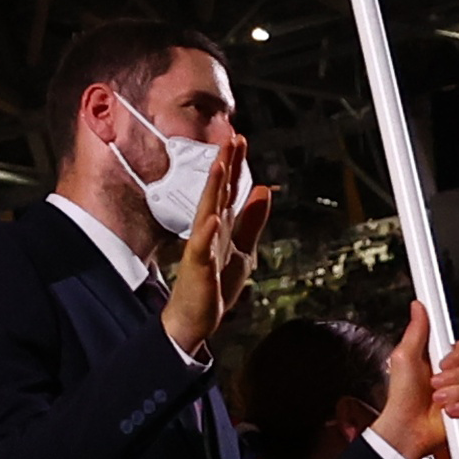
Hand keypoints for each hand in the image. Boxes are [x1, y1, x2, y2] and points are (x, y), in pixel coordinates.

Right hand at [155, 149, 270, 357]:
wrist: (195, 319)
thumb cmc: (215, 285)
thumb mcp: (243, 249)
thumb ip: (252, 220)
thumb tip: (263, 190)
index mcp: (222, 226)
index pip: (229, 190)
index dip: (235, 165)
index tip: (240, 139)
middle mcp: (209, 232)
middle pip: (218, 193)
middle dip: (224, 166)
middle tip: (231, 139)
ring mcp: (202, 248)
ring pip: (207, 212)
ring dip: (212, 190)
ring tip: (219, 166)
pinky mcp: (198, 268)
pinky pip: (201, 248)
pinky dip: (205, 233)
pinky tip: (211, 218)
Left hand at [368, 301, 458, 458]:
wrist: (406, 426)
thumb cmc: (401, 394)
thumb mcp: (405, 358)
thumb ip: (416, 331)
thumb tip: (418, 305)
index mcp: (445, 358)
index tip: (443, 360)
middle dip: (455, 375)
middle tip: (434, 382)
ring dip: (455, 393)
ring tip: (436, 399)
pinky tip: (448, 412)